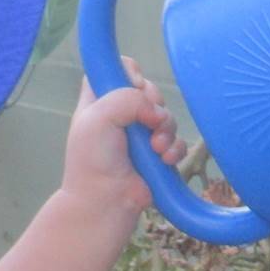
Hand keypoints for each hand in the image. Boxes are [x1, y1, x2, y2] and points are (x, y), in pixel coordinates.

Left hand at [60, 56, 188, 215]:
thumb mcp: (100, 116)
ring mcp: (140, 136)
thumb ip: (128, 98)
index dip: (129, 72)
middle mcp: (120, 115)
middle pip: (148, 90)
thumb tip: (156, 111)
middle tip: (145, 123)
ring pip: (166, 116)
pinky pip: (177, 142)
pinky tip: (164, 160)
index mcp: (99, 100)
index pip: (118, 68)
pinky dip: (174, 149)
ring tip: (155, 149)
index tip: (131, 86)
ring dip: (165, 131)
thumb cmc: (93, 161)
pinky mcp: (156, 155)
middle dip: (153, 105)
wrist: (104, 202)